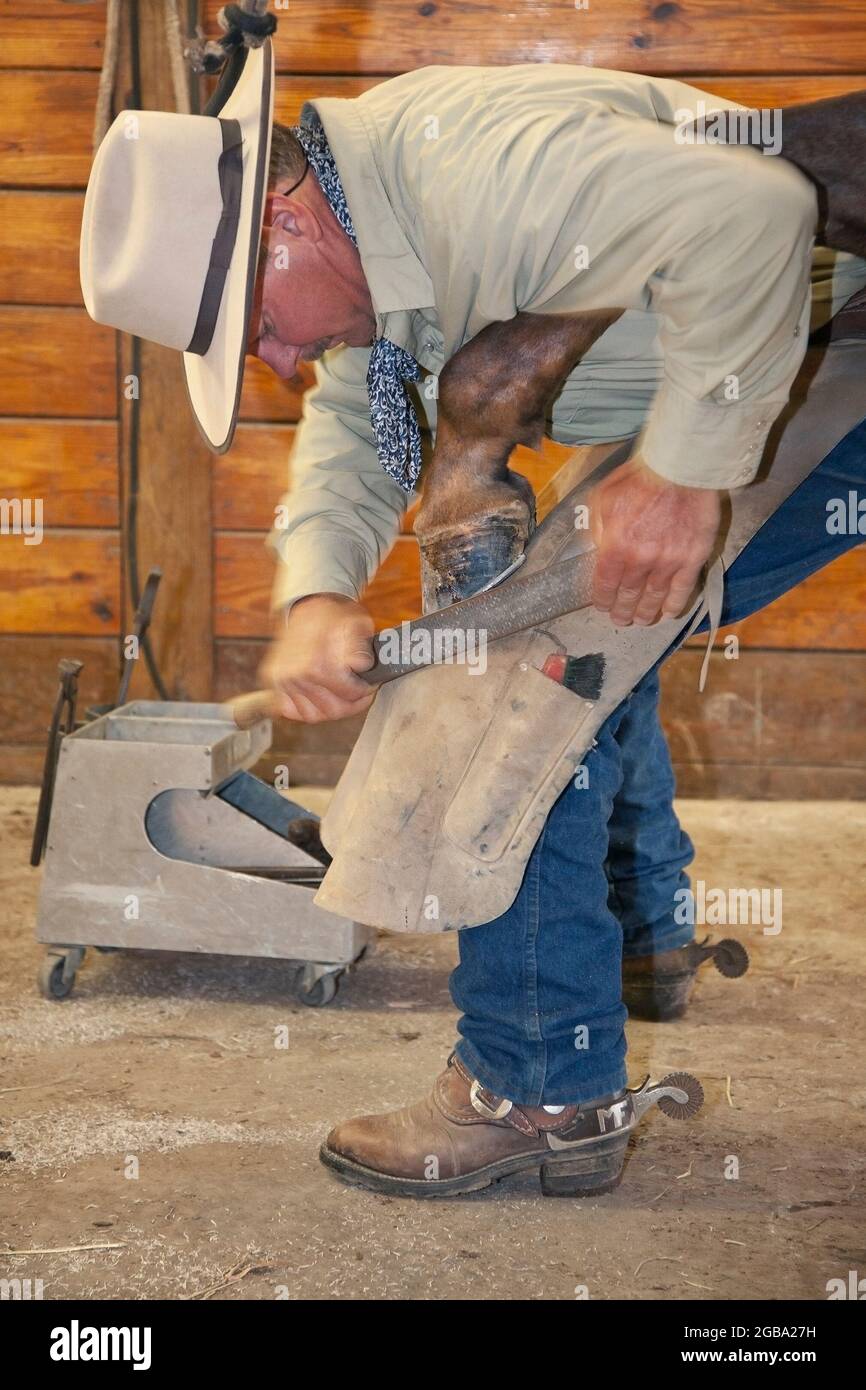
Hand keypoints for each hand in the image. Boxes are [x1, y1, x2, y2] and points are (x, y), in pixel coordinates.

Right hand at [260, 593, 376, 721]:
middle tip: (360, 694)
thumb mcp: (357, 624)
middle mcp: (296, 675)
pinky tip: (321, 698)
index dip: (365, 691)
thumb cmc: (334, 617)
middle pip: (332, 710)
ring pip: (313, 715)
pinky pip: (292, 710)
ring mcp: (282, 681)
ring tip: (342, 697)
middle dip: (352, 704)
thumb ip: (362, 647)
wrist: (306, 606)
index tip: (371, 685)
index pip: (349, 694)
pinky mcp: (273, 682)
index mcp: (317, 663)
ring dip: (332, 709)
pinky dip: (308, 709)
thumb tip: (362, 665)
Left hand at [589, 455, 721, 625]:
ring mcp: (669, 562)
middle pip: (629, 597)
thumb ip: (597, 528)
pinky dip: (674, 605)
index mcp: (615, 547)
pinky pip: (682, 590)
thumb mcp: (602, 498)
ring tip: (642, 621)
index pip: (605, 585)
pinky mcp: (693, 558)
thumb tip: (597, 550)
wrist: (680, 468)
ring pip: (654, 598)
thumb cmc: (639, 478)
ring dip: (647, 613)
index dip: (603, 600)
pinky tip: (668, 613)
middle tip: (622, 620)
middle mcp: (641, 560)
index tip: (603, 607)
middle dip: (623, 612)